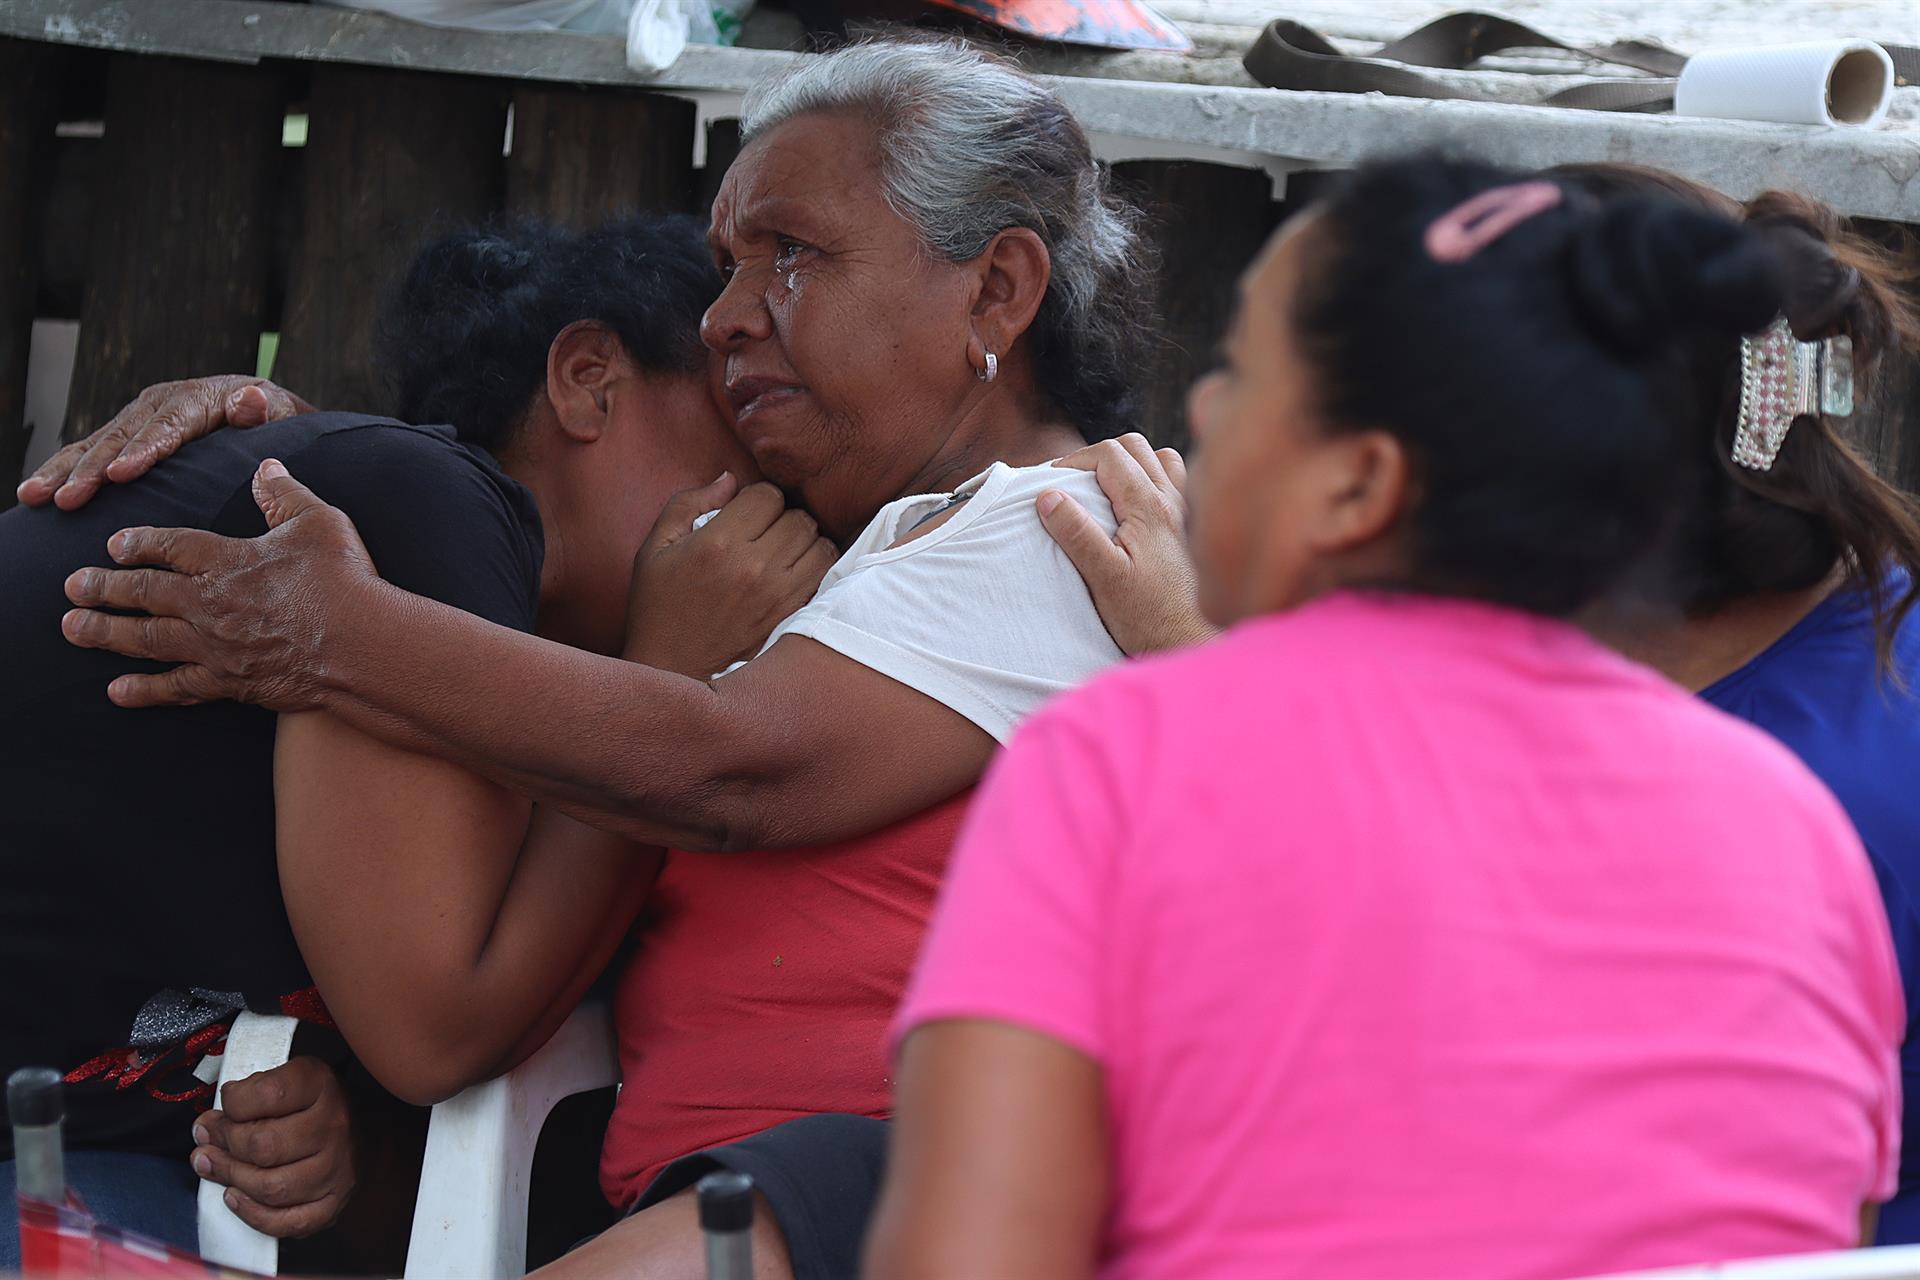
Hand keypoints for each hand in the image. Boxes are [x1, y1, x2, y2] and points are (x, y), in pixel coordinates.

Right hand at [17, 376, 309, 510]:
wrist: (260, 407)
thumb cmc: (272, 418)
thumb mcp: (277, 412)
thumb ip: (261, 411)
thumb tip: (249, 401)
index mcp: (197, 398)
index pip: (168, 426)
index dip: (143, 450)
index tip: (121, 474)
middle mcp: (160, 403)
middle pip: (122, 437)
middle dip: (92, 469)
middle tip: (69, 497)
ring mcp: (139, 418)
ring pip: (96, 444)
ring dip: (64, 470)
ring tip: (35, 496)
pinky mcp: (125, 433)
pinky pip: (89, 449)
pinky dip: (61, 469)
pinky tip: (34, 493)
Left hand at [60, 459, 376, 709]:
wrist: (358, 644)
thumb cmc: (344, 580)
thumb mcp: (319, 522)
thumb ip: (285, 494)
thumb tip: (266, 467)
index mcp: (227, 559)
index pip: (170, 546)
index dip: (139, 543)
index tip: (115, 544)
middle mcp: (209, 602)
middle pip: (144, 591)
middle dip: (104, 587)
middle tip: (71, 585)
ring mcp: (214, 645)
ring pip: (146, 637)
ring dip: (105, 632)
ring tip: (73, 627)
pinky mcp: (229, 681)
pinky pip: (177, 686)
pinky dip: (144, 691)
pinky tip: (116, 691)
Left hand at [190, 1056, 355, 1238]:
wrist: (357, 1132)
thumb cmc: (310, 1105)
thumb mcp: (285, 1080)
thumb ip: (246, 1094)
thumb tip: (206, 1127)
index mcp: (320, 1085)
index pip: (267, 1094)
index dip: (233, 1103)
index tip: (224, 1107)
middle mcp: (334, 1125)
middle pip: (263, 1146)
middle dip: (224, 1145)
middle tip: (209, 1142)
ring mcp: (337, 1168)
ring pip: (270, 1186)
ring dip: (231, 1179)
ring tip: (215, 1167)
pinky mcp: (333, 1203)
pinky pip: (286, 1221)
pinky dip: (253, 1214)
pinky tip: (235, 1197)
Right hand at [623, 472, 837, 676]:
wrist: (671, 668)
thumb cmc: (658, 607)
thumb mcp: (655, 548)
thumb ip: (690, 503)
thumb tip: (729, 479)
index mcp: (718, 543)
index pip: (768, 495)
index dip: (758, 499)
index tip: (746, 514)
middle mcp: (753, 566)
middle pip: (800, 517)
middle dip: (784, 518)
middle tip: (766, 532)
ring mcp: (777, 594)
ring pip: (820, 545)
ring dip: (805, 542)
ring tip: (783, 552)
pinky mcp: (790, 616)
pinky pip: (824, 577)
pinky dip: (814, 568)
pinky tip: (792, 573)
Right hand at [1039, 434, 1217, 656]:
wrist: (1194, 643)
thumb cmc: (1150, 617)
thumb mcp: (1104, 578)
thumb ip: (1077, 533)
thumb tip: (1048, 496)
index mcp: (1149, 507)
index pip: (1109, 454)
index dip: (1075, 461)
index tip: (1053, 482)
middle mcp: (1174, 501)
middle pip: (1134, 448)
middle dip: (1099, 456)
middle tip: (1076, 482)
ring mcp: (1188, 512)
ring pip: (1162, 460)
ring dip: (1133, 463)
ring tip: (1110, 488)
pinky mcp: (1193, 529)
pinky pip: (1179, 483)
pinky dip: (1157, 479)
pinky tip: (1143, 506)